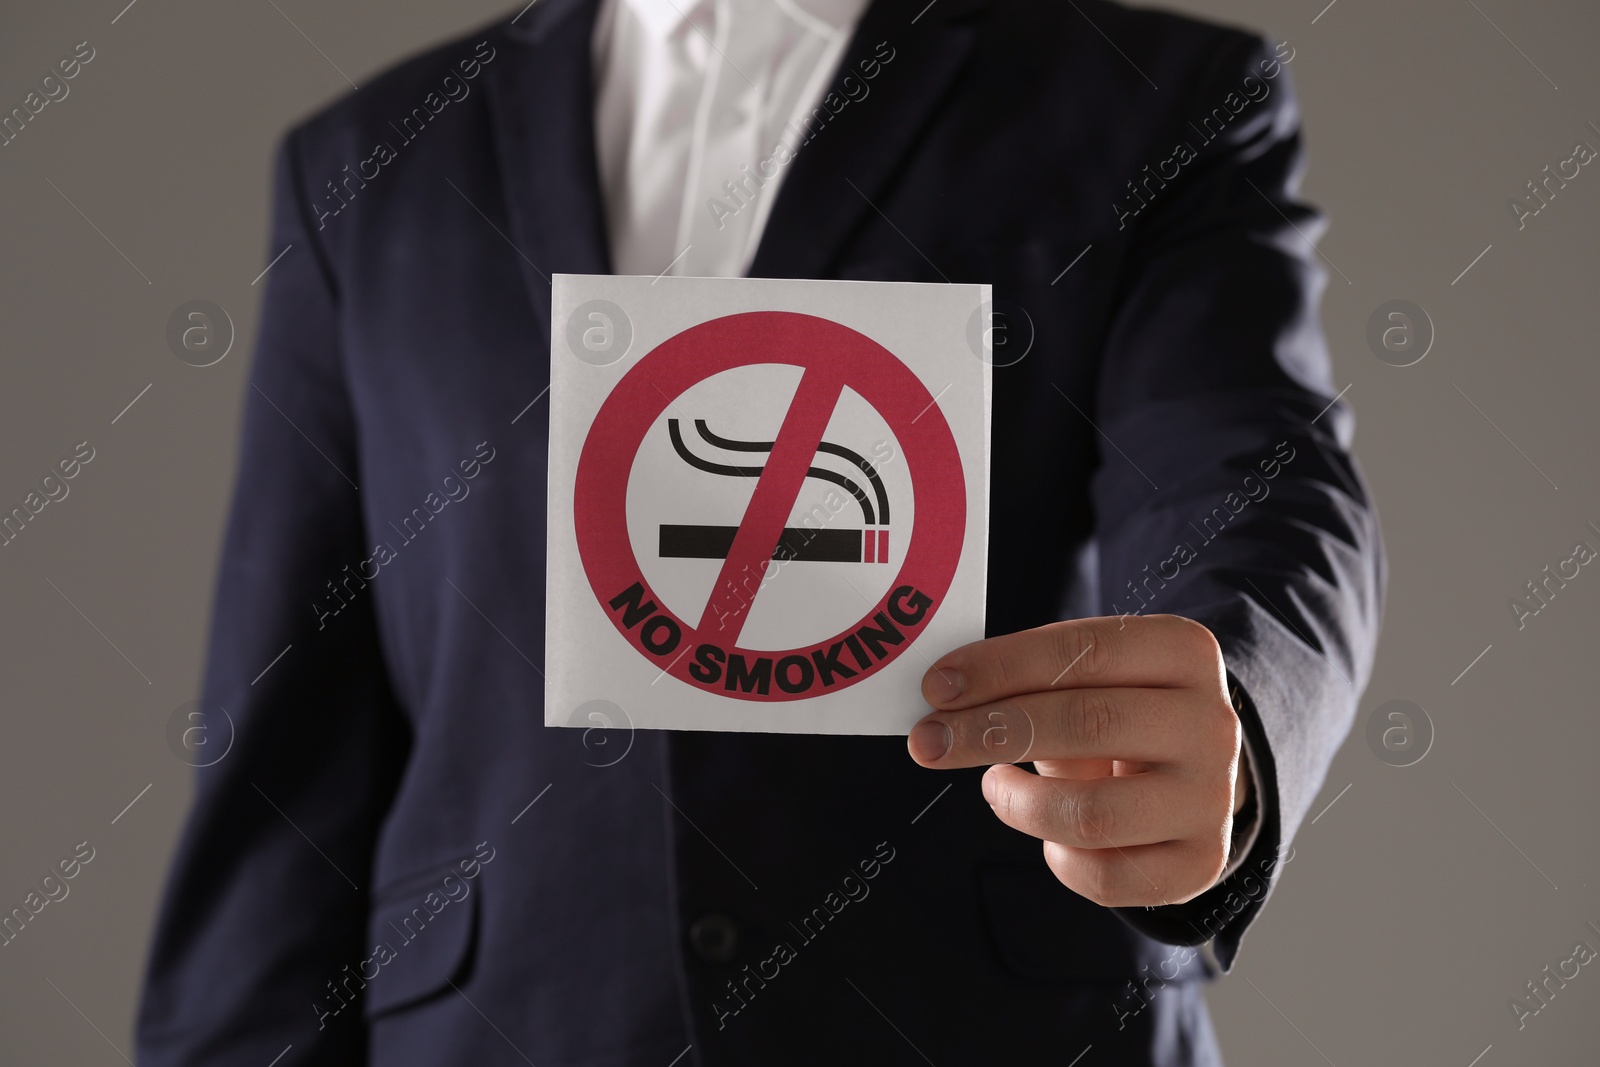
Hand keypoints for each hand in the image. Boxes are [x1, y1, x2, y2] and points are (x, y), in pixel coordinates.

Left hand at [907, 614, 1248, 906]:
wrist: (1193, 776)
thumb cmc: (1118, 714)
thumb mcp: (1091, 679)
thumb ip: (1029, 678)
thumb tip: (943, 694)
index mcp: (1184, 652)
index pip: (1083, 651)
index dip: (1001, 667)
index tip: (936, 686)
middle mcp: (1212, 724)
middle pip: (1087, 723)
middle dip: (990, 732)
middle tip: (928, 742)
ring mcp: (1211, 799)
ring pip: (1090, 813)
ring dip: (1017, 803)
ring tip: (996, 786)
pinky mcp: (1198, 863)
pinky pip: (1103, 876)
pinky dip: (1056, 858)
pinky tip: (1047, 834)